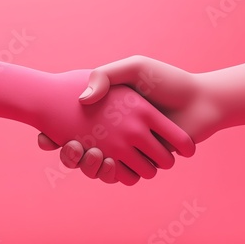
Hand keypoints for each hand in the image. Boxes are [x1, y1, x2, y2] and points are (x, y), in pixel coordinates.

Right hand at [34, 69, 194, 184]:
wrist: (200, 101)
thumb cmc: (167, 81)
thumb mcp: (134, 69)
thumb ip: (106, 75)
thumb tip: (82, 100)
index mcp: (110, 113)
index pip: (73, 128)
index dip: (55, 136)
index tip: (44, 137)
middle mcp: (117, 134)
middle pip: (81, 153)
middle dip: (71, 156)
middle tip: (71, 147)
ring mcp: (130, 150)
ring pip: (99, 167)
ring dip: (90, 167)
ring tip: (91, 155)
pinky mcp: (145, 163)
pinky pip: (123, 176)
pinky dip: (113, 175)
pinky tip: (108, 164)